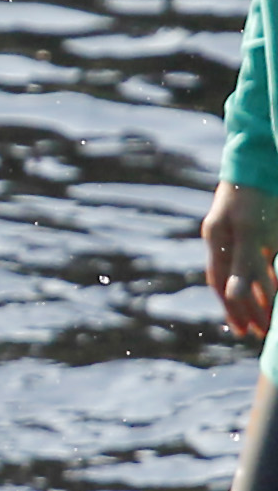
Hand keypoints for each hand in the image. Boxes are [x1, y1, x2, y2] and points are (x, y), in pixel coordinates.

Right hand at [202, 180, 277, 337]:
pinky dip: (269, 276)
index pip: (222, 282)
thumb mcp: (251, 231)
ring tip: (269, 319)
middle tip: (258, 334)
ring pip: (251, 272)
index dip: (232, 308)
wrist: (264, 156)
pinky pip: (263, 259)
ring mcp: (245, 233)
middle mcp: (228, 239)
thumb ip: (244, 264)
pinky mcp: (262, 227)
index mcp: (219, 240)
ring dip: (259, 296)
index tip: (243, 331)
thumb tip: (232, 296)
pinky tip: (276, 288)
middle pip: (234, 281)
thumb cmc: (257, 193)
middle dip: (246, 308)